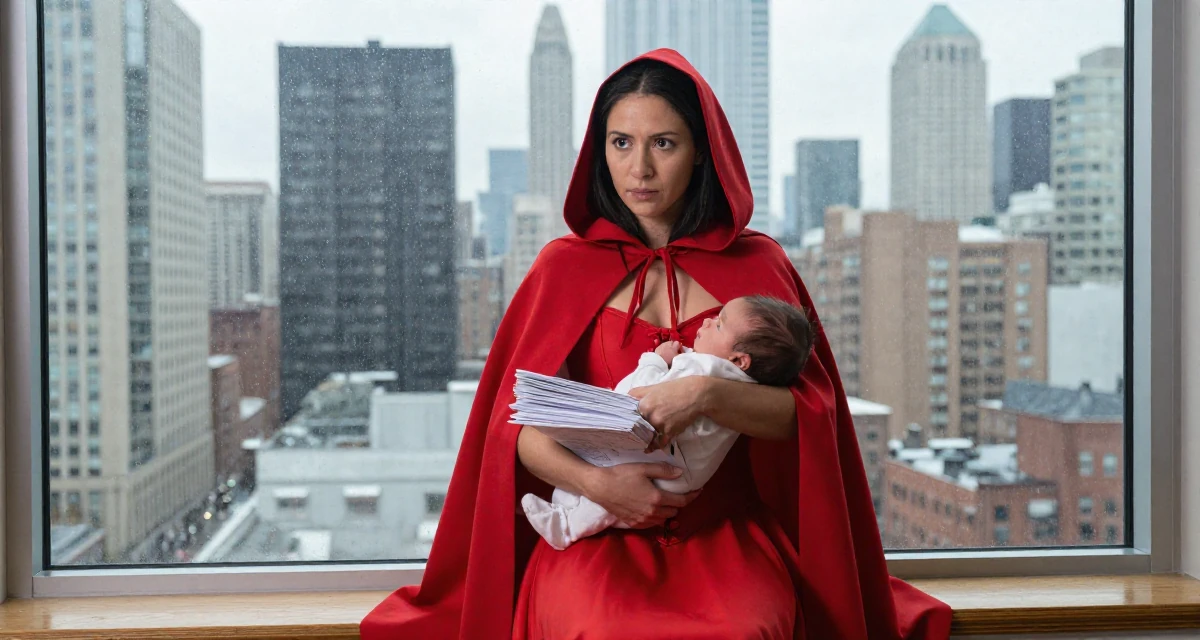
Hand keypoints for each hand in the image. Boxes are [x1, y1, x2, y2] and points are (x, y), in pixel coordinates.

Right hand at [582, 463, 699, 528]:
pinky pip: (651, 524)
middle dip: (678, 504)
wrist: (600, 487)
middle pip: (674, 512)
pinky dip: (655, 518)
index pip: (682, 501)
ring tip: (664, 502)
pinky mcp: (633, 523)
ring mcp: (642, 520)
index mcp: (657, 498)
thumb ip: (663, 471)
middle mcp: (652, 512)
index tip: (698, 491)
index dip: (692, 496)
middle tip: (676, 494)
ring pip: (663, 520)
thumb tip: (681, 473)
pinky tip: (651, 509)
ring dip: (667, 512)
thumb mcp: (643, 468)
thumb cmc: (621, 475)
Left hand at [628, 376, 707, 451]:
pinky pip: (659, 443)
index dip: (628, 422)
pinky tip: (651, 448)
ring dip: (645, 439)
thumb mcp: (653, 387)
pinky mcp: (669, 431)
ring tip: (642, 441)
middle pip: (637, 428)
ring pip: (647, 436)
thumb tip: (624, 399)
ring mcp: (659, 424)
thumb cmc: (675, 388)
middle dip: (635, 432)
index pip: (629, 417)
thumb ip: (637, 394)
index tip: (626, 427)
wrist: (696, 394)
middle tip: (631, 436)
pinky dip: (656, 446)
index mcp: (643, 403)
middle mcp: (649, 414)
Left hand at [653, 340, 682, 365]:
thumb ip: (680, 353)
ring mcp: (662, 344)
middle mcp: (668, 343)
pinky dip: (663, 348)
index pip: (678, 343)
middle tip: (674, 351)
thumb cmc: (670, 360)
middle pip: (672, 342)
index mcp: (674, 345)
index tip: (680, 352)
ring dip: (668, 346)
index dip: (679, 347)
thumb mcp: (677, 357)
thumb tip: (681, 352)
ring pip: (666, 343)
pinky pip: (662, 346)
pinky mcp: (658, 347)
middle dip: (673, 346)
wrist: (659, 362)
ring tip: (668, 352)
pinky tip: (663, 352)